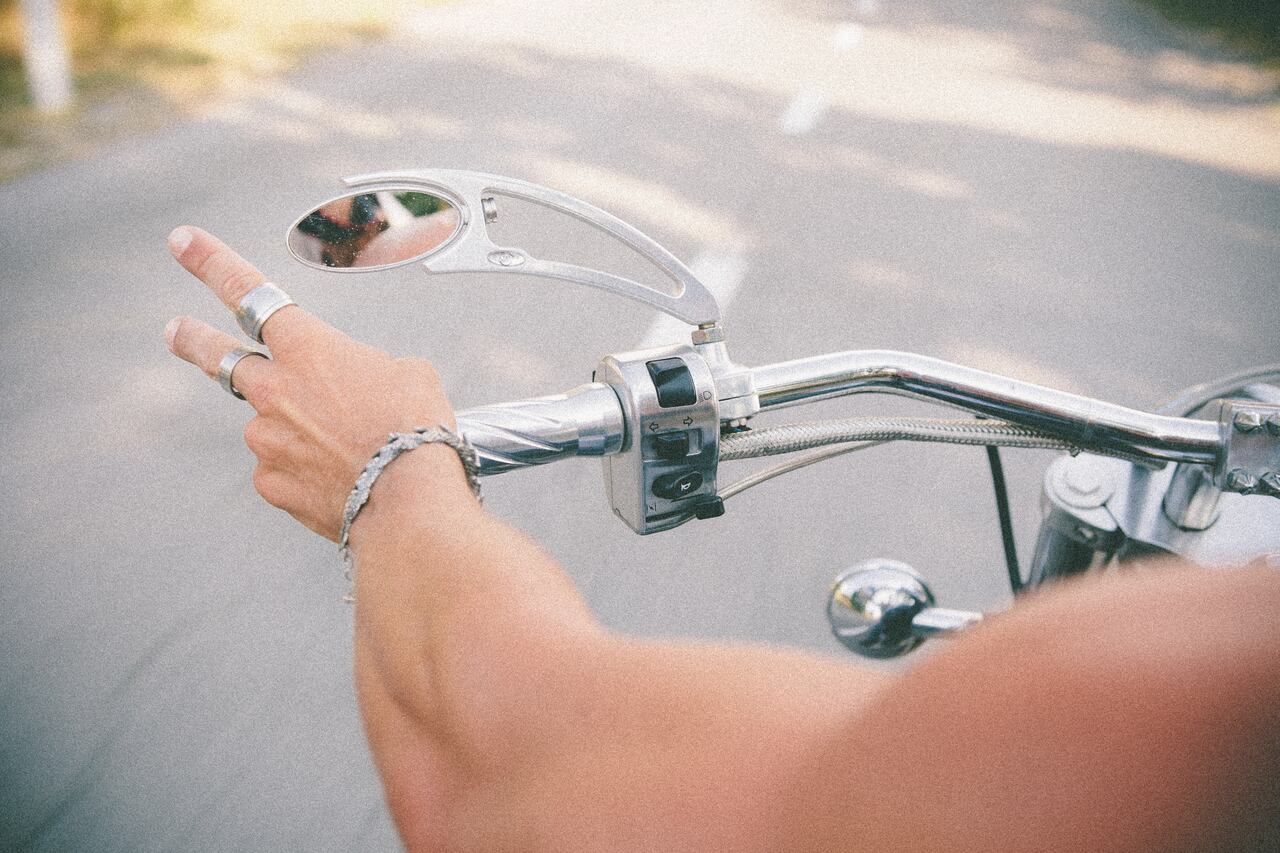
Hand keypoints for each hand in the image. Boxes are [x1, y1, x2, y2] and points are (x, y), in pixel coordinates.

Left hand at [163, 226, 470, 540]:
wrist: (408, 498)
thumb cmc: (414, 429)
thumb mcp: (409, 376)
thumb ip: (370, 372)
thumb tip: (361, 392)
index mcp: (307, 348)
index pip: (249, 292)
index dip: (212, 262)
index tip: (183, 242)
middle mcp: (274, 390)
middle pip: (220, 357)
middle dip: (194, 340)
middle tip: (175, 331)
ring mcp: (266, 440)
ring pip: (274, 427)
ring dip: (301, 432)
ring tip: (351, 450)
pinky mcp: (271, 484)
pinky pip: (284, 471)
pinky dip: (308, 472)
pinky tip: (343, 479)